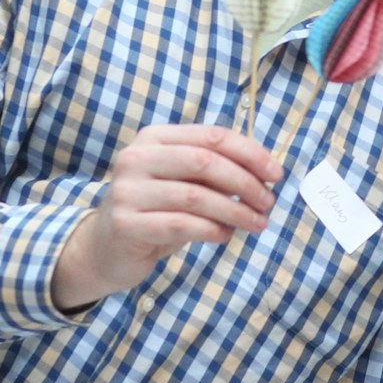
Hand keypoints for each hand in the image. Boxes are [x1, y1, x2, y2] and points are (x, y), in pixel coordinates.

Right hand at [52, 124, 282, 308]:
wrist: (106, 246)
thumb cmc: (156, 210)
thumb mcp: (182, 181)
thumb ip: (213, 170)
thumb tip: (265, 172)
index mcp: (154, 138)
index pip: (212, 136)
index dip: (250, 153)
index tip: (276, 174)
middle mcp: (136, 158)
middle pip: (205, 162)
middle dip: (246, 183)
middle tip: (268, 203)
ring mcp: (127, 191)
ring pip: (196, 196)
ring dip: (235, 211)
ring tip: (256, 223)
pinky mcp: (126, 224)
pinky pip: (181, 225)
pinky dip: (212, 230)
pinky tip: (226, 235)